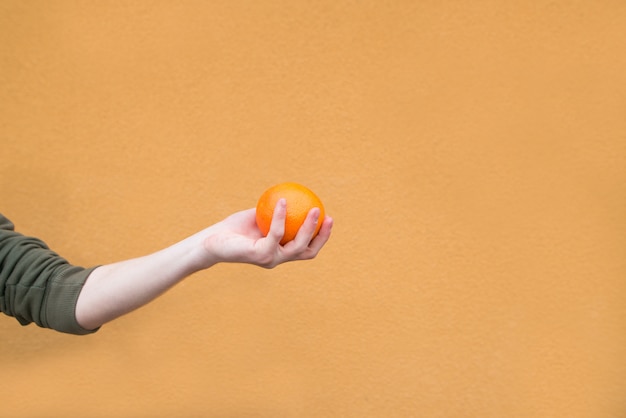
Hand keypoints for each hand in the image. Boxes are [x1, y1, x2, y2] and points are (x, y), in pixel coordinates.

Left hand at [202, 199, 332, 267]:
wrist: (212, 241)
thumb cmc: (235, 228)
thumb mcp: (259, 216)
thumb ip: (275, 211)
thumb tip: (294, 194)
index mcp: (280, 252)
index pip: (306, 248)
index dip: (321, 237)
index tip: (328, 218)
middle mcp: (277, 258)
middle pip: (307, 251)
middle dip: (322, 236)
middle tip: (328, 217)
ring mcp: (270, 259)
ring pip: (296, 246)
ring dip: (308, 227)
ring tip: (314, 209)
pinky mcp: (260, 255)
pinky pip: (275, 233)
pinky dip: (280, 217)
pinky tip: (282, 201)